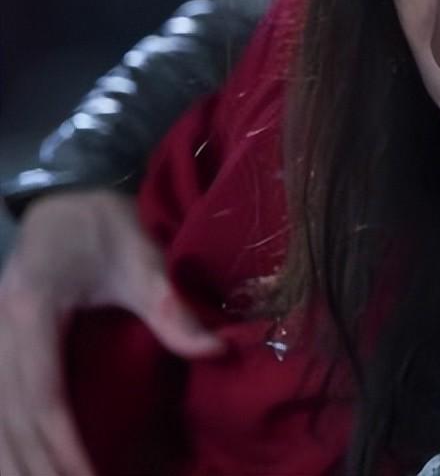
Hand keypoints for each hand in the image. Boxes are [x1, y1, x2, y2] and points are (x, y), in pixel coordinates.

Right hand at [0, 190, 222, 475]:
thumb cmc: (104, 223)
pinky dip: (9, 440)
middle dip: (37, 464)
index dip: (59, 443)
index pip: (41, 394)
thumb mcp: (142, 258)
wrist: (67, 194)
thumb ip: (169, 307)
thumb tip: (214, 350)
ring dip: (16, 459)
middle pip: (10, 417)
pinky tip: (23, 464)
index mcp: (31, 310)